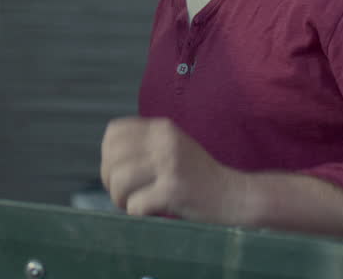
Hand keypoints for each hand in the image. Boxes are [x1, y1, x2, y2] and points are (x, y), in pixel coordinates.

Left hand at [100, 117, 248, 224]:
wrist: (236, 196)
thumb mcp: (172, 148)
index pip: (113, 132)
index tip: (117, 171)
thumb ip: (143, 146)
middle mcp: (164, 141)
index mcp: (161, 128)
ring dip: (120, 199)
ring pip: (119, 181)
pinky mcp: (174, 190)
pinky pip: (136, 205)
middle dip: (110, 180)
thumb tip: (106, 157)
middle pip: (111, 158)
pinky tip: (151, 212)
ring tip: (133, 204)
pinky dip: (138, 213)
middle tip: (124, 194)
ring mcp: (170, 165)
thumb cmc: (198, 177)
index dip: (107, 155)